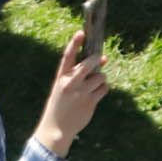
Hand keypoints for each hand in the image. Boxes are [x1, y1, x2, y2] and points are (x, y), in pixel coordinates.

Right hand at [32, 37, 111, 156]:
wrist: (57, 128)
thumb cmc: (61, 104)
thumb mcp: (64, 87)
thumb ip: (79, 74)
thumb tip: (102, 59)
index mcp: (60, 78)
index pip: (67, 56)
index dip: (74, 43)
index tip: (81, 32)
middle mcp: (70, 83)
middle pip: (89, 64)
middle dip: (97, 60)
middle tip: (100, 59)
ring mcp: (81, 93)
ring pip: (100, 76)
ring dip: (101, 79)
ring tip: (93, 86)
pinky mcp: (90, 102)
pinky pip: (104, 88)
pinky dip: (103, 89)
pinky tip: (96, 94)